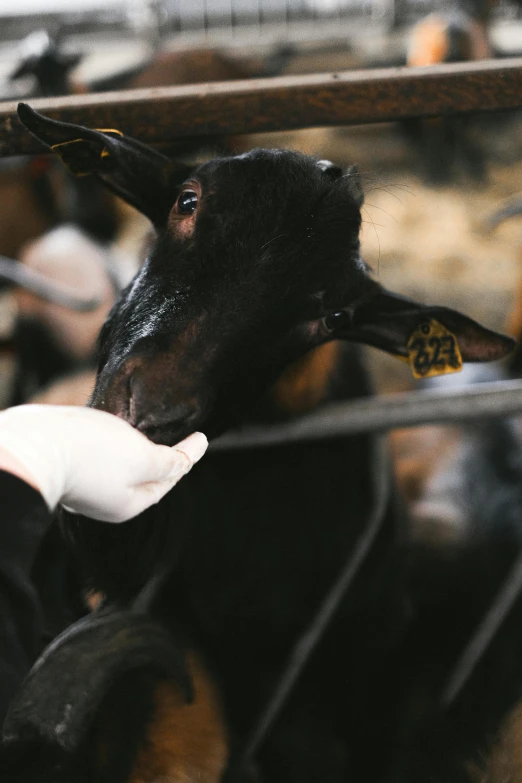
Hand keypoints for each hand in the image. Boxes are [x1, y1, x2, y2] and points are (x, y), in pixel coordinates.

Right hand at [0, 405, 206, 521]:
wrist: (32, 448)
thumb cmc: (92, 455)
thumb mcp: (142, 460)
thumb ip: (167, 463)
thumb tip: (186, 463)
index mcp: (130, 504)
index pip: (168, 479)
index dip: (187, 456)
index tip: (202, 437)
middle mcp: (106, 500)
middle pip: (144, 476)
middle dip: (162, 458)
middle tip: (180, 438)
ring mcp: (83, 485)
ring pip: (120, 466)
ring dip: (136, 450)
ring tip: (149, 432)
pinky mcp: (65, 464)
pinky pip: (98, 456)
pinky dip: (113, 444)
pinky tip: (112, 430)